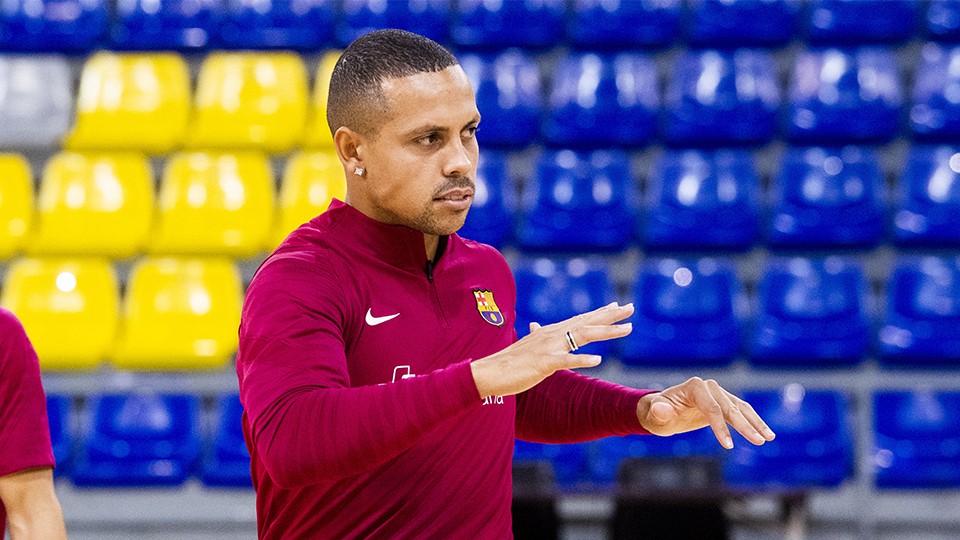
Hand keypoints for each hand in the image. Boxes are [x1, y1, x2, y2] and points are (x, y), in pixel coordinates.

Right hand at [471, 302, 633, 397]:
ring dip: (606, 332)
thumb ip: (534, 336)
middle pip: (586, 323)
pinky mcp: (543, 364)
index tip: (618, 307)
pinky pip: (566, 361)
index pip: (580, 319)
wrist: (489, 372)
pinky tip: (598, 360)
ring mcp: (548, 348)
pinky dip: (582, 360)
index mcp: (550, 332)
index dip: (600, 313)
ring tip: (627, 329)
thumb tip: (534, 325)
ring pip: (582, 336)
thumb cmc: (509, 362)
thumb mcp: (526, 346)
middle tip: (631, 308)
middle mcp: (552, 335)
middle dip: (610, 316)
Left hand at [637, 377, 775, 448]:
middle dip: (745, 426)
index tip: (728, 446)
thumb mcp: (655, 415)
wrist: (660, 411)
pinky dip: (753, 422)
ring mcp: (718, 394)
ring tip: (768, 438)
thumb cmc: (657, 413)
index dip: (721, 427)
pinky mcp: (723, 402)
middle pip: (730, 408)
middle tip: (759, 441)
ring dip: (756, 423)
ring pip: (741, 409)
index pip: (712, 408)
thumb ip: (658, 411)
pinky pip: (741, 412)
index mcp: (695, 387)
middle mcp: (709, 387)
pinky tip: (766, 434)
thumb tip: (660, 409)